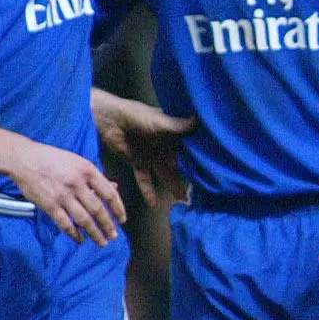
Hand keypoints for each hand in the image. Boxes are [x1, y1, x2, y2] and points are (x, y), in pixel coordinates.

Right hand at [6, 140, 126, 244]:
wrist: (24, 159)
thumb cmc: (53, 159)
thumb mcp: (78, 162)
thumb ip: (95, 177)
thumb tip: (114, 188)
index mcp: (88, 171)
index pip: (109, 194)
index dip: (118, 209)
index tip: (123, 220)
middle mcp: (77, 184)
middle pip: (98, 210)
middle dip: (108, 225)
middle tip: (114, 236)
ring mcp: (63, 195)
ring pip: (84, 220)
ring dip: (95, 233)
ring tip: (102, 242)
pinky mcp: (49, 205)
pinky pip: (65, 223)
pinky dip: (74, 234)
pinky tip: (80, 240)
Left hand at [92, 90, 195, 205]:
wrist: (109, 119)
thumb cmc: (136, 115)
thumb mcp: (160, 121)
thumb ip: (178, 126)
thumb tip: (200, 120)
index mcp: (172, 134)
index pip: (188, 150)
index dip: (197, 161)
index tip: (209, 173)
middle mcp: (164, 146)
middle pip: (179, 165)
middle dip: (188, 178)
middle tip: (199, 192)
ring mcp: (151, 155)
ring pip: (165, 174)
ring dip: (173, 186)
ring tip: (183, 200)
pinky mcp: (137, 162)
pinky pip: (144, 179)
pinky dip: (148, 191)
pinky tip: (154, 204)